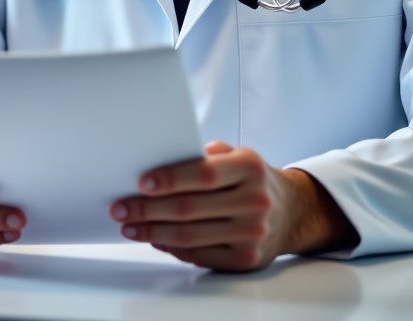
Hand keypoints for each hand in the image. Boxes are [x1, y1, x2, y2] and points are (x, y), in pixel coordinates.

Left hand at [110, 141, 356, 271]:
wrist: (291, 210)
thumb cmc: (251, 177)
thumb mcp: (236, 154)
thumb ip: (202, 155)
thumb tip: (157, 160)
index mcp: (249, 168)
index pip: (203, 174)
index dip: (169, 179)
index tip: (141, 182)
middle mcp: (254, 202)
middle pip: (189, 209)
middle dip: (148, 209)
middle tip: (120, 208)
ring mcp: (252, 234)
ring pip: (190, 237)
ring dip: (152, 232)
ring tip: (130, 226)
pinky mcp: (246, 260)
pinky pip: (200, 255)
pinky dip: (172, 248)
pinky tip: (154, 238)